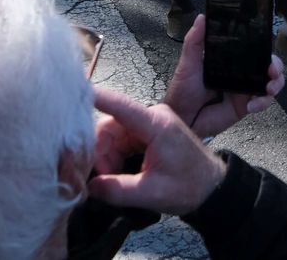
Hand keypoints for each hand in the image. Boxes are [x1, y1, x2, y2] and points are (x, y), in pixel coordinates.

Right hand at [88, 87, 227, 215]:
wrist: (210, 187)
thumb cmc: (189, 186)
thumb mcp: (151, 193)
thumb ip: (118, 189)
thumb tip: (91, 186)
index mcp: (157, 125)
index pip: (122, 107)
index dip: (99, 99)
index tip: (77, 92)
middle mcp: (153, 117)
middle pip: (110, 125)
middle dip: (100, 152)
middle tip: (102, 177)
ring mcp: (149, 124)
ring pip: (111, 134)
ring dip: (106, 157)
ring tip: (113, 179)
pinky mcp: (146, 133)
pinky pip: (119, 140)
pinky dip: (113, 157)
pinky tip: (117, 174)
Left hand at [164, 15, 283, 136]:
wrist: (181, 119)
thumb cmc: (182, 90)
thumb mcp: (188, 63)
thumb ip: (194, 41)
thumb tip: (202, 17)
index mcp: (229, 59)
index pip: (253, 49)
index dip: (264, 47)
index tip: (267, 46)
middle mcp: (241, 72)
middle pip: (269, 65)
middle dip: (276, 66)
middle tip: (272, 70)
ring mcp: (245, 89)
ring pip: (272, 83)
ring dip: (276, 83)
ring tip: (269, 89)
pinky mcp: (246, 106)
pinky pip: (263, 102)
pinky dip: (263, 102)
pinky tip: (251, 106)